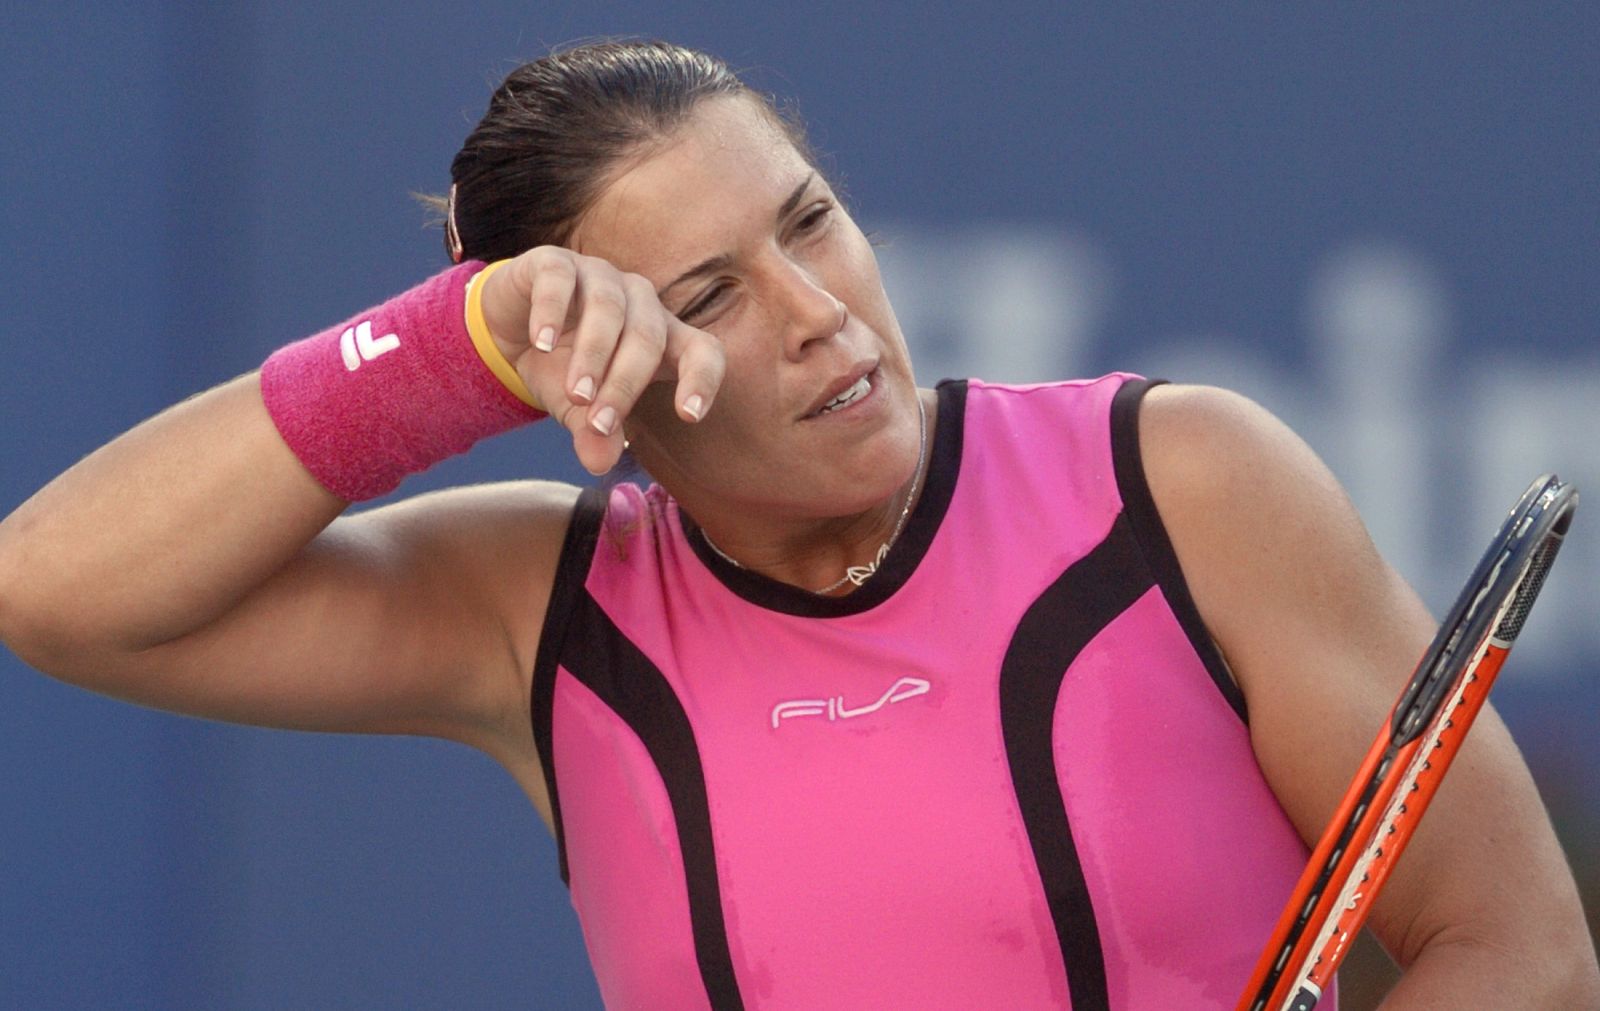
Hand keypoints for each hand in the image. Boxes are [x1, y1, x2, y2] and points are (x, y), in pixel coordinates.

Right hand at [479, 246, 725, 474]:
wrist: (508, 329)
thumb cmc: (560, 367)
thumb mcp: (577, 408)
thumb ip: (593, 432)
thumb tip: (600, 464)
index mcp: (661, 336)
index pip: (702, 350)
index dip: (703, 379)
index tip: (690, 415)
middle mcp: (638, 300)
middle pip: (648, 337)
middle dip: (625, 384)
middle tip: (601, 423)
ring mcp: (599, 275)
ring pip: (609, 309)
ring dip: (594, 355)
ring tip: (576, 394)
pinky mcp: (555, 262)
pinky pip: (560, 280)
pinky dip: (550, 312)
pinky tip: (540, 344)